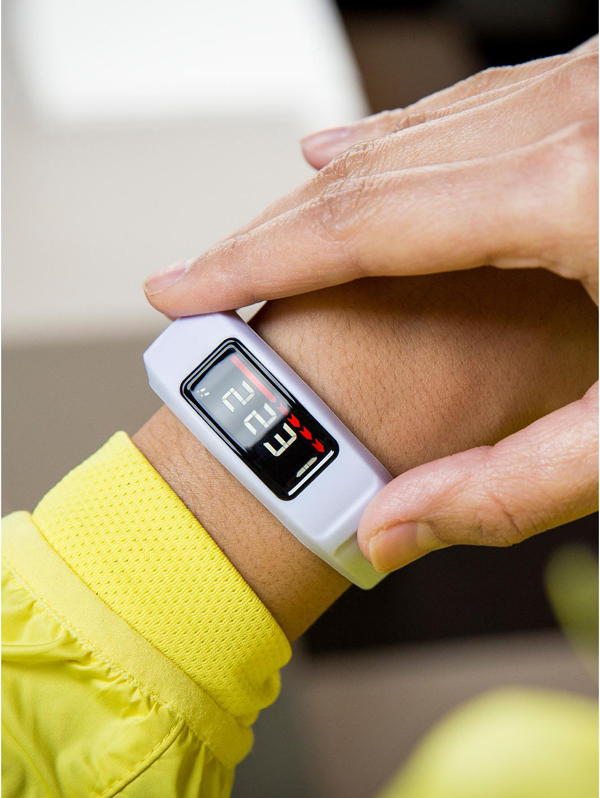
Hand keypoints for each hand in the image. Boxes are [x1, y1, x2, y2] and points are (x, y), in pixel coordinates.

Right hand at [144, 39, 597, 572]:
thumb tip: (383, 533)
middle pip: (369, 174)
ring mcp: (593, 88)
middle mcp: (571, 114)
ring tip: (267, 221)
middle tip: (201, 268)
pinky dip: (404, 143)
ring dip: (332, 186)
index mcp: (570, 191)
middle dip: (273, 228)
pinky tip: (363, 152)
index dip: (253, 261)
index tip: (178, 285)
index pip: (358, 228)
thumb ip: (508, 486)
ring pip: (418, 134)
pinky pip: (473, 113)